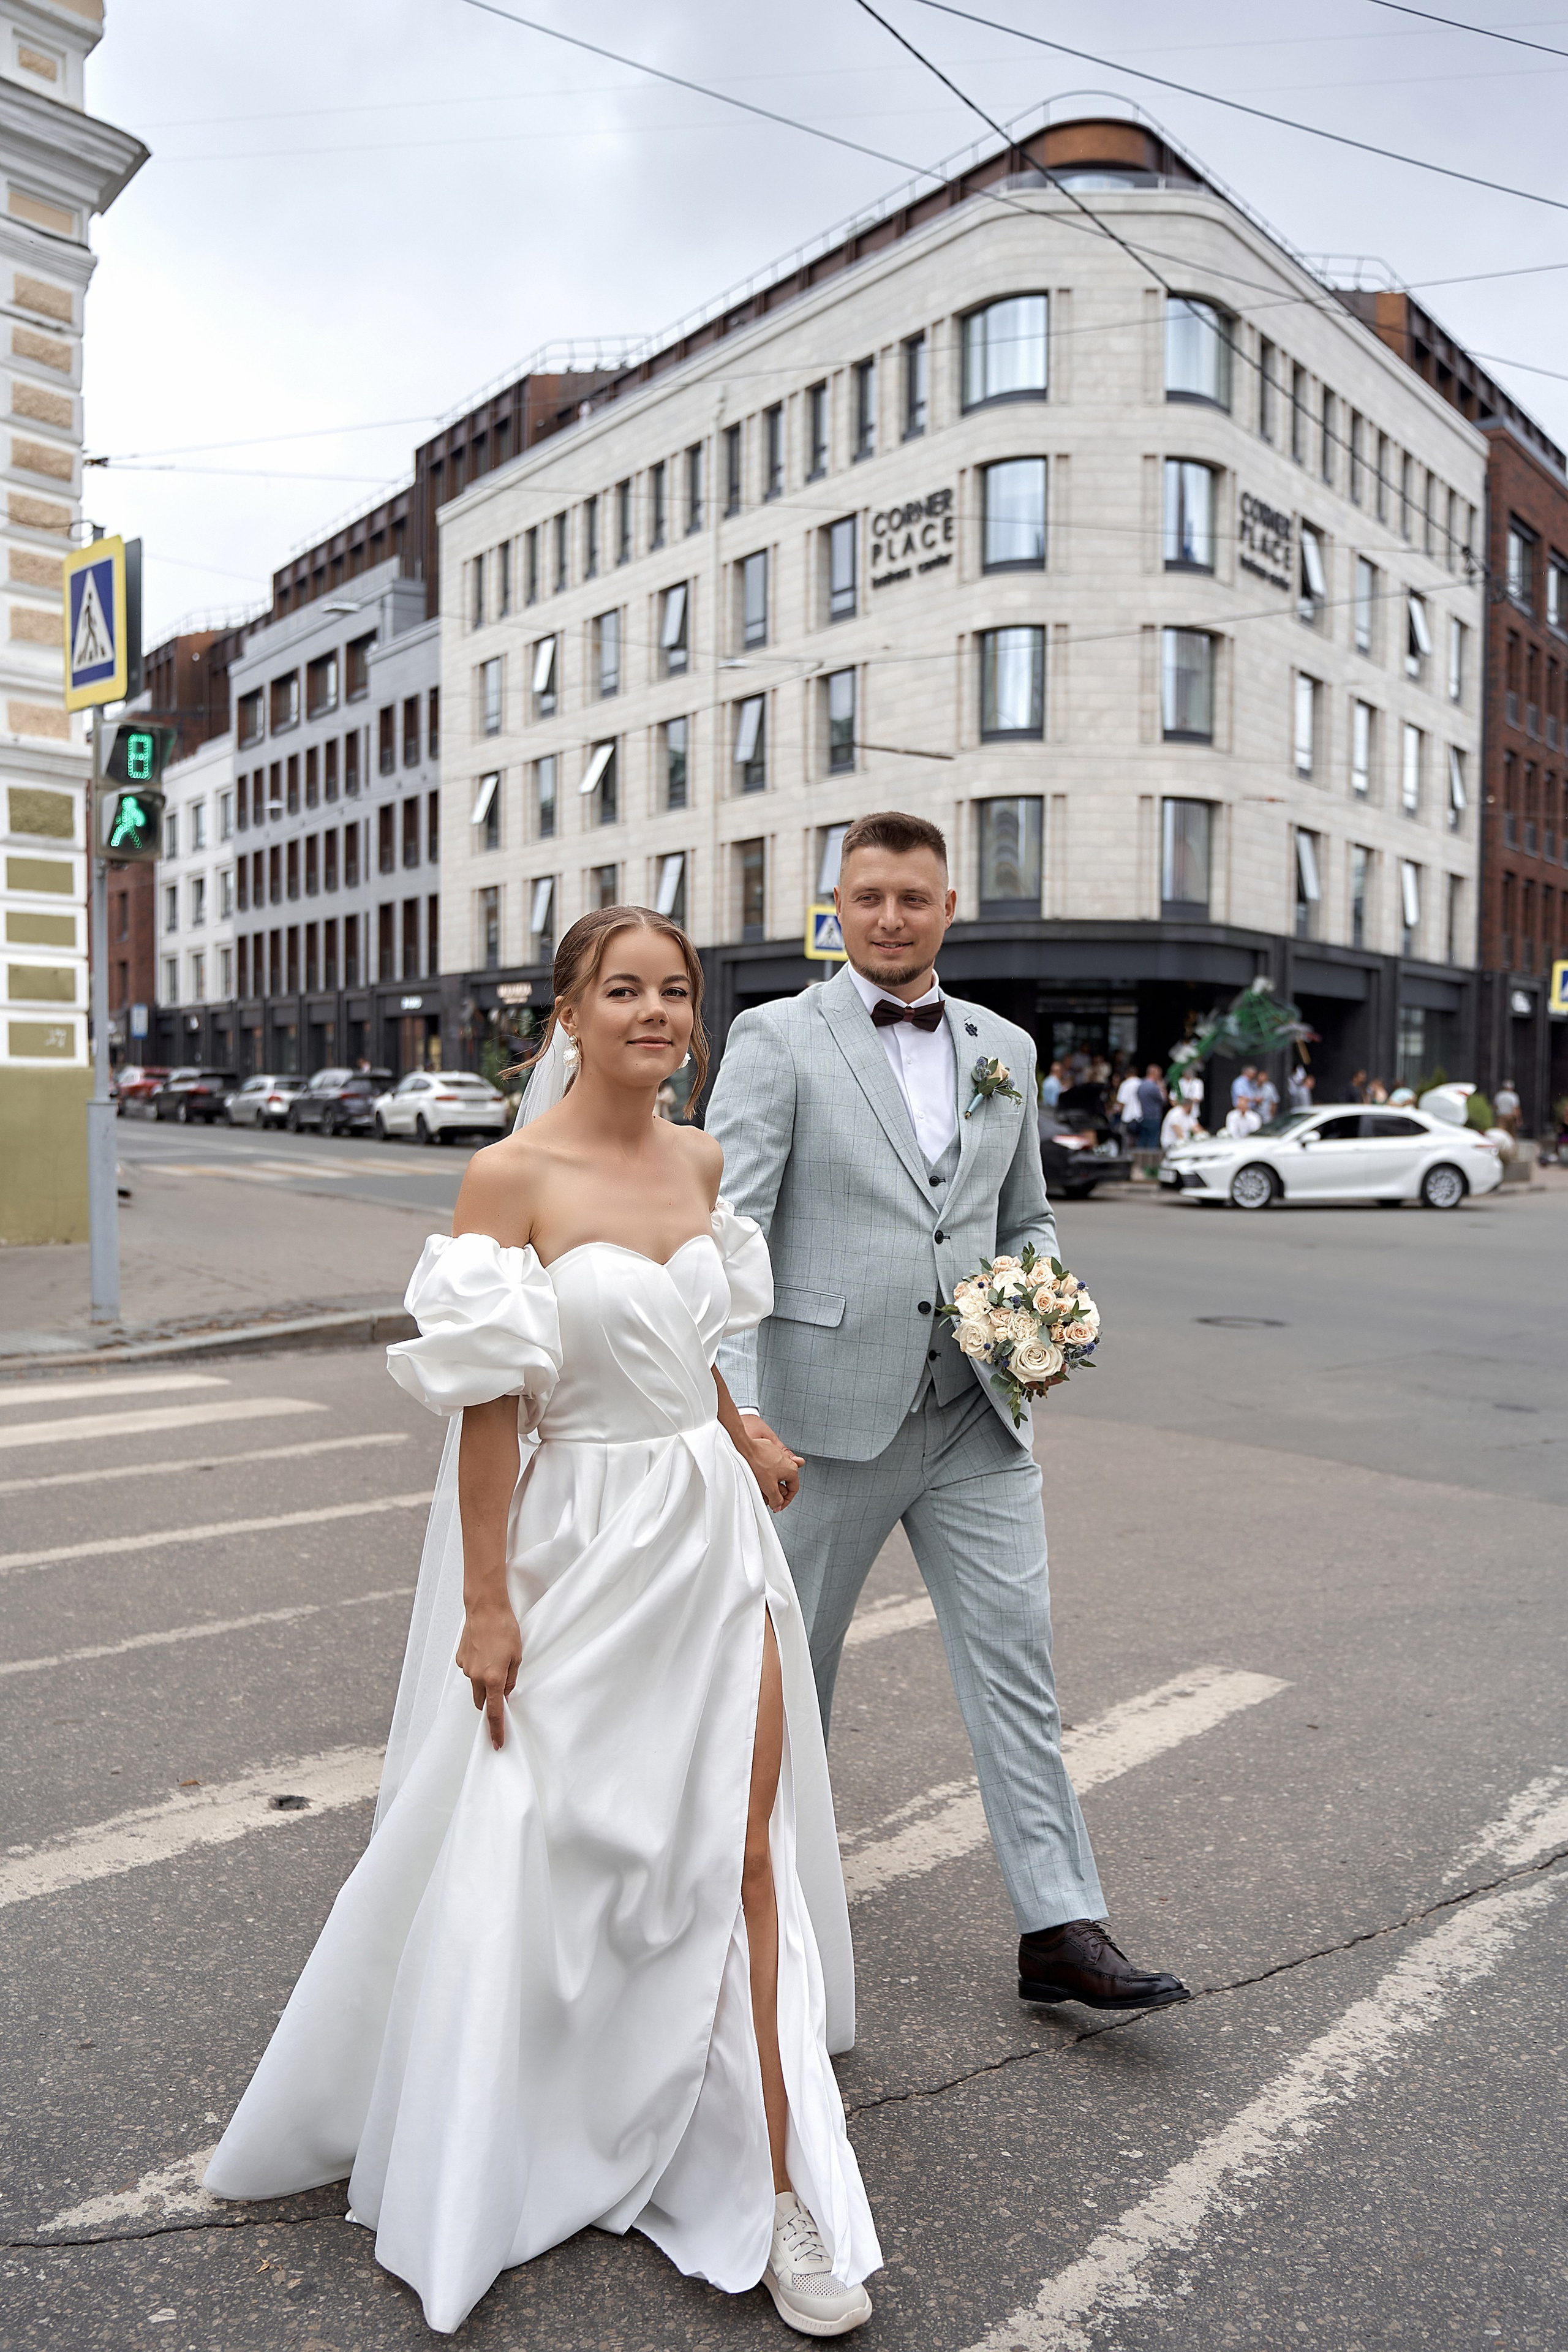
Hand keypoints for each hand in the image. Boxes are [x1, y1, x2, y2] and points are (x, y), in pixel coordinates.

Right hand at [455, 1600, 521, 1749]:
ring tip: (495, 1657)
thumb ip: (511, 1679)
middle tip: (500, 1685)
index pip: (494, 1712)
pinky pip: (469, 1670)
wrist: (485, 1607)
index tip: (496, 1744)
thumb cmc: (505, 1629)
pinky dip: (477, 1666)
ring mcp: (465, 1668)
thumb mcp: (517, 1656)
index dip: (496, 1730)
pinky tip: (485, 1650)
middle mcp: (476, 1676)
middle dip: (490, 1700)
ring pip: (475, 1684)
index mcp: (493, 1678)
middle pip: (481, 1701)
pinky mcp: (460, 1658)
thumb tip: (506, 1693)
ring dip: (484, 1680)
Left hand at [740, 1414, 803, 1511]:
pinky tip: (758, 1475)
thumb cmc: (758, 1465)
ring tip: (761, 1485)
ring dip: (771, 1482)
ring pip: (777, 1474)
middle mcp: (788, 1461)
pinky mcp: (770, 1451)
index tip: (778, 1505)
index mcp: (792, 1470)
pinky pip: (771, 1466)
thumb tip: (778, 1505)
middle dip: (777, 1491)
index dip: (785, 1501)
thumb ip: (776, 1500)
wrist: (746, 1449)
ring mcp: (779, 1455)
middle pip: (786, 1482)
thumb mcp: (769, 1488)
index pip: (793, 1490)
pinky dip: (766, 1473)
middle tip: (768, 1496)